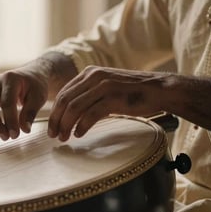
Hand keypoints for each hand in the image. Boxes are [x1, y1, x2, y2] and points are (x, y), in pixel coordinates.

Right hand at [0, 64, 48, 139]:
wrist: (30, 75)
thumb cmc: (36, 86)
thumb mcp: (39, 97)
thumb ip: (31, 113)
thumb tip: (24, 129)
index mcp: (11, 79)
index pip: (6, 103)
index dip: (10, 121)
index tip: (15, 135)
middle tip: (7, 137)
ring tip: (1, 134)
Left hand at [48, 66, 172, 140]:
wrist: (159, 89)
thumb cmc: (131, 92)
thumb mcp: (105, 87)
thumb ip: (89, 94)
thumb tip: (71, 113)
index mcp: (89, 73)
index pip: (63, 93)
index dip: (54, 112)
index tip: (52, 126)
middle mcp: (93, 77)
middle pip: (65, 100)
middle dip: (56, 120)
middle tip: (53, 135)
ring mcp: (103, 86)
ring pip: (75, 108)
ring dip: (66, 125)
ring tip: (64, 138)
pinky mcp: (113, 97)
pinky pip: (91, 114)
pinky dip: (82, 126)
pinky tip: (79, 134)